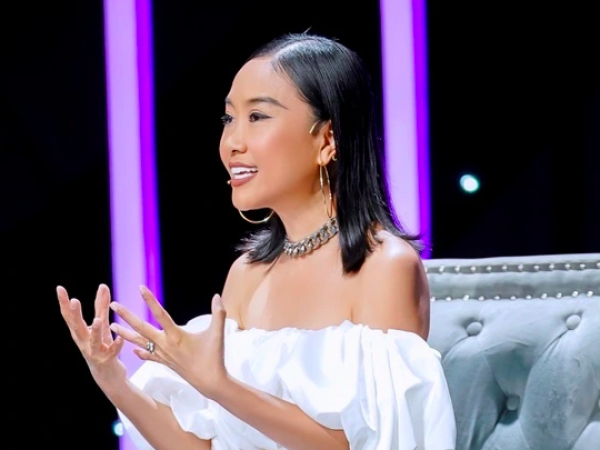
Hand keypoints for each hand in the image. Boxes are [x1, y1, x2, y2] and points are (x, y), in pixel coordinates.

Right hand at [57, 284, 125, 384]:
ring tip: (96, 321)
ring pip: (93, 341)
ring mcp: (94, 352)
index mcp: (80, 333)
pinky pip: (111, 352)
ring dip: (94, 331)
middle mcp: (84, 342)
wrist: (107, 375)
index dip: (64, 303)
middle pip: (77, 327)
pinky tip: (120, 339)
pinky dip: (115, 345)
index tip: (59, 288)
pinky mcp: (107, 360)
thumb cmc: (102, 346)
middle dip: (75, 314)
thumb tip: (103, 286)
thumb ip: (101, 306)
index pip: (69, 316)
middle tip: (74, 301)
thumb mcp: (101, 325)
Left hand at [109, 286, 227, 399]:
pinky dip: (141, 352)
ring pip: (140, 342)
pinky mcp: (166, 363)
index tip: (140, 288)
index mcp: (176, 335)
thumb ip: (218, 312)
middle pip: (141, 327)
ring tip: (112, 327)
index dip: (150, 300)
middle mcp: (165, 344)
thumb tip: (217, 296)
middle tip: (112, 305)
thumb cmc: (214, 357)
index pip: (160, 314)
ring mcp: (163, 355)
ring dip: (125, 334)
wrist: (210, 382)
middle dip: (126, 315)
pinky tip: (133, 351)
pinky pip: (149, 356)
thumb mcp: (217, 332)